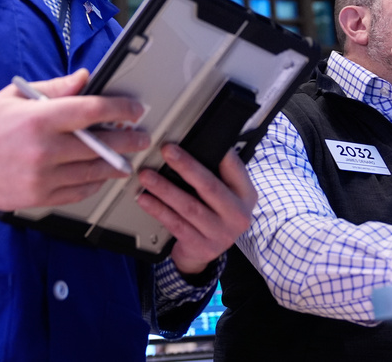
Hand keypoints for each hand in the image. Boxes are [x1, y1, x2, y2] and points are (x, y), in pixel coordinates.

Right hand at [0, 69, 148, 209]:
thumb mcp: (16, 96)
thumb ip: (55, 88)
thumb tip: (86, 79)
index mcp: (39, 119)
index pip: (91, 111)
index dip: (120, 110)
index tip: (134, 110)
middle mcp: (43, 149)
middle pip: (101, 145)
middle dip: (128, 140)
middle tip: (141, 137)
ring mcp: (42, 177)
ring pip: (93, 172)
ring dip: (115, 164)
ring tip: (125, 157)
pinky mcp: (39, 198)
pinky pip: (79, 192)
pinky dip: (93, 182)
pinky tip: (99, 174)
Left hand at [136, 146, 257, 275]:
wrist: (205, 253)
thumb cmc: (213, 215)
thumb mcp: (225, 195)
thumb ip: (217, 174)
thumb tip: (195, 144)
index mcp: (245, 195)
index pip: (235, 168)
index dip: (219, 153)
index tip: (199, 137)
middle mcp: (237, 215)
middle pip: (209, 186)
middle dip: (186, 166)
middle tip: (167, 151)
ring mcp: (221, 233)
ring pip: (189, 206)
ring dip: (165, 188)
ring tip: (147, 175)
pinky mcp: (201, 246)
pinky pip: (176, 224)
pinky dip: (158, 210)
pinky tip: (145, 199)